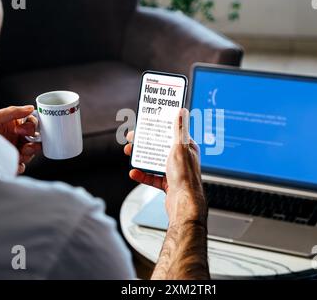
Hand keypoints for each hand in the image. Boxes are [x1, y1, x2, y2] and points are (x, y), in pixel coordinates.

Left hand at [0, 106, 41, 173]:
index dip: (31, 127)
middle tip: (25, 146)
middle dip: (33, 143)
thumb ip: (12, 111)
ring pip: (32, 152)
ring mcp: (15, 150)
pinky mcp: (12, 163)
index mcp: (13, 125)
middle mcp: (16, 137)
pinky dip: (20, 165)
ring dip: (28, 154)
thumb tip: (31, 108)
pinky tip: (12, 163)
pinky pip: (23, 166)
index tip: (21, 131)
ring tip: (19, 155)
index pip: (32, 123)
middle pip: (35, 139)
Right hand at [124, 109, 205, 225]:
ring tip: (129, 153)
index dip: (157, 128)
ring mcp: (174, 171)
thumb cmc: (185, 177)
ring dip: (141, 157)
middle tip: (131, 139)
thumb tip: (181, 111)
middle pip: (160, 147)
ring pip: (154, 161)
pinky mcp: (168, 184)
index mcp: (186, 147)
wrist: (184, 205)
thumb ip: (179, 129)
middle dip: (144, 143)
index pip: (170, 132)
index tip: (145, 124)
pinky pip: (152, 177)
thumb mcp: (180, 148)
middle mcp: (181, 159)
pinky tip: (134, 172)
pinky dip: (142, 174)